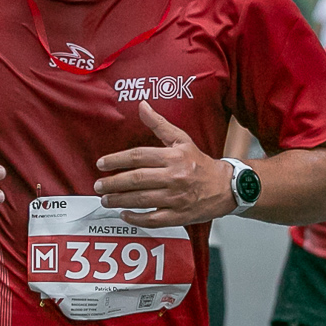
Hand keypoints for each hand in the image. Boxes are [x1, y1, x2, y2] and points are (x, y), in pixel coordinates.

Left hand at [93, 101, 230, 227]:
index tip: (101, 164)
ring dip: (119, 200)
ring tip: (106, 199)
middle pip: (137, 179)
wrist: (226, 187)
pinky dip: (136, 218)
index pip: (138, 156)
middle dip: (113, 183)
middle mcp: (174, 177)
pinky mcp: (179, 215)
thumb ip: (159, 124)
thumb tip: (142, 105)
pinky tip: (124, 214)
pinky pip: (153, 219)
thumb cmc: (200, 163)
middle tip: (98, 185)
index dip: (116, 159)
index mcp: (173, 156)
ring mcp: (176, 198)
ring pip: (142, 200)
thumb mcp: (182, 139)